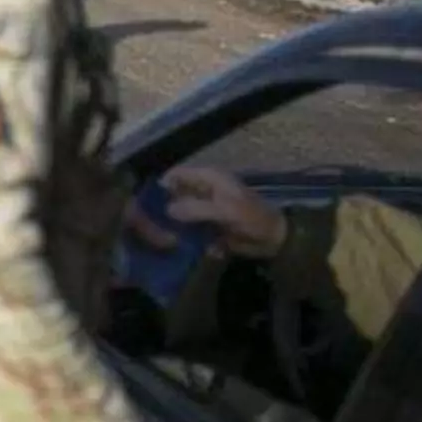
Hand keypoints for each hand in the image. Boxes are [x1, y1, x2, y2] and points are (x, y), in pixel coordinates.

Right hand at [126, 165, 286, 259]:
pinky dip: (188, 238)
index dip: (161, 186)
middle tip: (153, 226)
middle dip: (164, 210)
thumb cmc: (252, 218)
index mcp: (207, 177)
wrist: (275, 239)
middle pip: (173, 195)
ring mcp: (204, 208)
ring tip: (167, 240)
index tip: (146, 204)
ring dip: (175, 227)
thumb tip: (167, 210)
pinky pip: (189, 230)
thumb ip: (196, 208)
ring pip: (178, 214)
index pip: (175, 175)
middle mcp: (202, 189)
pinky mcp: (206, 225)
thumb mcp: (225, 210)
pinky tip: (186, 246)